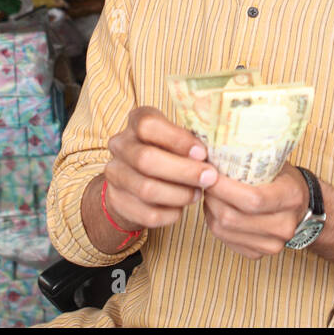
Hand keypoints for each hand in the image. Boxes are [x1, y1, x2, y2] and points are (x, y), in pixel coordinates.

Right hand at [103, 106, 217, 231]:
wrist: (135, 180)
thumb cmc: (167, 152)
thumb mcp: (176, 138)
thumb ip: (191, 141)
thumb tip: (219, 151)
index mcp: (136, 121)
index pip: (149, 126)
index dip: (177, 139)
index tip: (203, 153)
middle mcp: (120, 145)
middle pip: (146, 159)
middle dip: (184, 171)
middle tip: (210, 177)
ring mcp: (114, 174)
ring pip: (147, 189)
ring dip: (179, 194)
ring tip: (197, 194)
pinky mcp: (117, 201)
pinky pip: (147, 214)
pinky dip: (170, 213)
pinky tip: (181, 208)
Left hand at [202, 164, 309, 258]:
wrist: (303, 207)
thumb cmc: (284, 179)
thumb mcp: (275, 162)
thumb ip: (249, 159)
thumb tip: (211, 148)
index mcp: (291, 197)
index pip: (253, 199)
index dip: (224, 188)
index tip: (209, 174)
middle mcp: (285, 225)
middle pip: (233, 218)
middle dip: (212, 198)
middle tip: (204, 181)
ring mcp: (272, 244)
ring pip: (223, 230)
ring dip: (210, 210)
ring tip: (210, 193)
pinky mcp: (258, 254)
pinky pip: (225, 240)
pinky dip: (215, 223)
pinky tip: (217, 209)